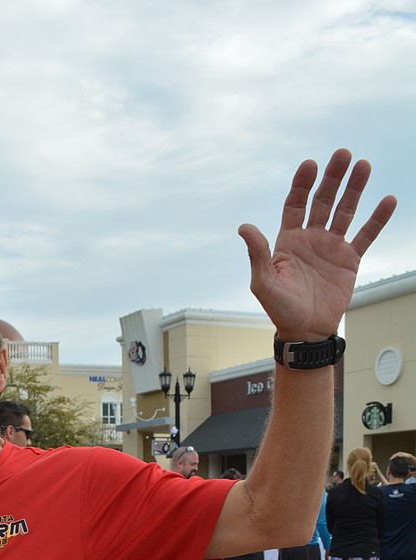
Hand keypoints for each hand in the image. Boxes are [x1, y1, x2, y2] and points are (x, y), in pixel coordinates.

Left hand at [238, 150, 396, 341]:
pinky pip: (366, 235)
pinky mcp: (350, 259)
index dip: (302, 184)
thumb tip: (244, 227)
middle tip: (343, 154)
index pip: (296, 203)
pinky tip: (388, 200)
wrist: (306, 332)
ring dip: (355, 189)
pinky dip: (377, 218)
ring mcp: (332, 247)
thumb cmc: (281, 309)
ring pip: (345, 211)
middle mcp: (311, 238)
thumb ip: (257, 254)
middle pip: (323, 200)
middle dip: (332, 177)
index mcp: (288, 240)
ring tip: (364, 166)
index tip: (310, 164)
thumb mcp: (263, 283)